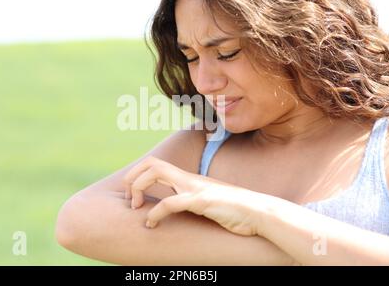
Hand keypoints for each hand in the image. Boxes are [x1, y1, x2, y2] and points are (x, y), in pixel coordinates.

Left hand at [122, 156, 271, 235]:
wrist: (259, 213)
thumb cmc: (233, 210)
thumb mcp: (206, 202)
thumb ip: (190, 200)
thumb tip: (176, 207)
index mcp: (187, 179)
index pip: (154, 164)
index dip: (137, 176)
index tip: (132, 197)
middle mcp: (188, 179)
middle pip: (150, 163)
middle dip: (131, 179)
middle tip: (129, 201)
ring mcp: (195, 188)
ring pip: (156, 173)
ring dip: (138, 188)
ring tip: (135, 208)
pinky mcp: (202, 201)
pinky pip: (171, 202)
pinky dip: (155, 213)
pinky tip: (151, 225)